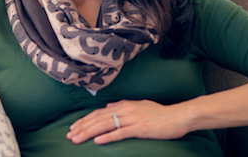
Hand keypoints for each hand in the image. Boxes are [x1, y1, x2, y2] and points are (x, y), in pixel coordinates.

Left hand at [66, 100, 190, 144]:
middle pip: (98, 119)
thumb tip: (108, 107)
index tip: (74, 127)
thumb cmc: (160, 113)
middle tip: (69, 135)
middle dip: (82, 127)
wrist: (178, 116)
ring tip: (77, 139)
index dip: (85, 120)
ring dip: (89, 132)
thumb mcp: (139, 105)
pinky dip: (108, 137)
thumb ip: (122, 106)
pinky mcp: (139, 128)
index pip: (99, 113)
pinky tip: (97, 142)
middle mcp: (125, 110)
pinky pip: (120, 133)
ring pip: (105, 125)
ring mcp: (132, 119)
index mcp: (124, 105)